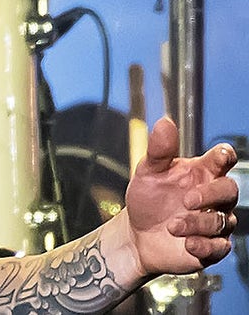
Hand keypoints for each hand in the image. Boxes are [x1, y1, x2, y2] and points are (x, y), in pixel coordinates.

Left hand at [125, 117, 238, 275]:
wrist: (137, 234)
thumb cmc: (147, 199)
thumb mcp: (148, 172)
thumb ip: (159, 150)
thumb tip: (165, 122)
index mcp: (201, 173)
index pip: (224, 159)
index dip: (225, 155)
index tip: (219, 157)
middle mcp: (213, 196)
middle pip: (230, 189)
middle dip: (211, 194)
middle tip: (187, 200)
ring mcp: (215, 221)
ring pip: (222, 220)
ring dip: (197, 223)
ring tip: (172, 226)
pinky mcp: (212, 246)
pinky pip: (219, 246)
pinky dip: (204, 245)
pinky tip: (187, 243)